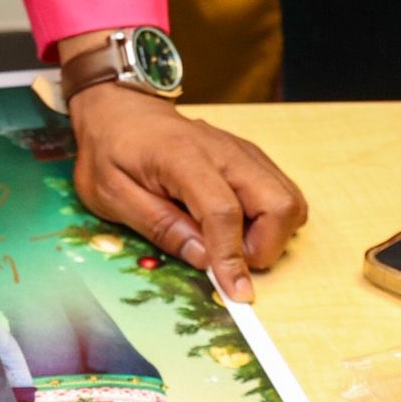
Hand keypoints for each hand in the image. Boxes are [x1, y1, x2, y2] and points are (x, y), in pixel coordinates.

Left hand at [67, 84, 306, 301]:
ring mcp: (243, 151)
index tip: (236, 292)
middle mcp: (224, 150)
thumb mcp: (111, 194)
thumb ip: (159, 226)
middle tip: (229, 261)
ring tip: (230, 242)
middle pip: (279, 203)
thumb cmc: (110, 151)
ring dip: (271, 235)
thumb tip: (204, 259)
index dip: (232, 257)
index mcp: (182, 157)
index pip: (224, 211)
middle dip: (265, 247)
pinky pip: (281, 193)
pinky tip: (236, 226)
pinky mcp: (251, 158)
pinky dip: (270, 220)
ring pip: (290, 200)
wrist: (121, 110)